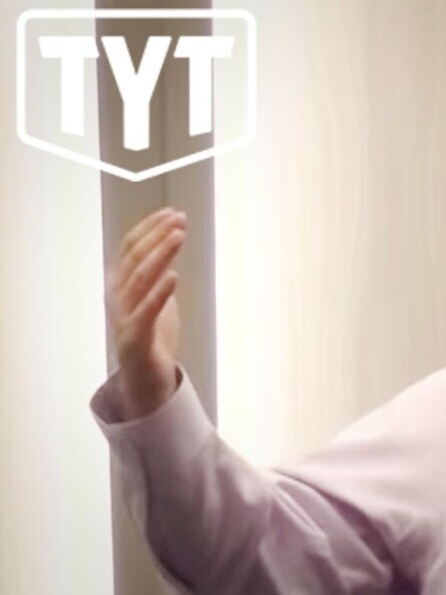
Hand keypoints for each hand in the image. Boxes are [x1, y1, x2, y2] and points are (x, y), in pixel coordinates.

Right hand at [105, 207, 186, 420]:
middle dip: (157, 236)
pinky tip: (174, 276)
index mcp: (121, 286)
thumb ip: (157, 273)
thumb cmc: (153, 338)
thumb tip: (168, 242)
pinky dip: (159, 292)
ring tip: (178, 237)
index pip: (131, 249)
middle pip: (135, 259)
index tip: (172, 213)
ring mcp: (123, 317)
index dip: (149, 229)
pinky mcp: (133, 338)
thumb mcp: (156, 298)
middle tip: (180, 220)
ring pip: (140, 279)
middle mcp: (117, 298)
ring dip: (160, 255)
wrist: (146, 381)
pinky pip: (146, 311)